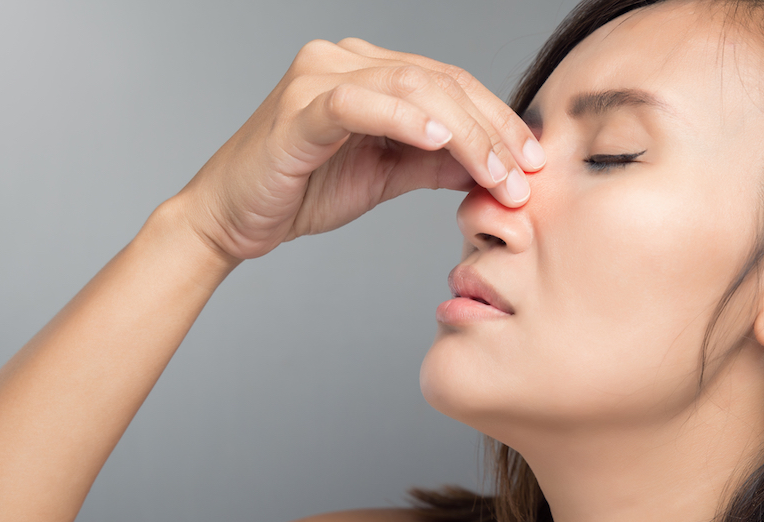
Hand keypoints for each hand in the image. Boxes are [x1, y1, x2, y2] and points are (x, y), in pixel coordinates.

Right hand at [175, 38, 545, 260]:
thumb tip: (488, 167)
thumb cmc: (300, 192)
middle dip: (490, 131)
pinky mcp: (297, 109)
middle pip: (438, 81)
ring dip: (463, 133)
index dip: (497, 120)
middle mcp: (343, 59)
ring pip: (410, 87)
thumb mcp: (384, 176)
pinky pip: (358, 104)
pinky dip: (401, 119)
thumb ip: (433, 164)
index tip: (532, 162)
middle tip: (524, 176)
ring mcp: (318, 78)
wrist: (231, 219)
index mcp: (367, 71)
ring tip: (496, 172)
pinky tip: (438, 140)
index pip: (449, 84)